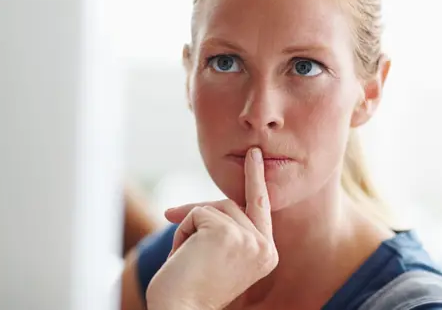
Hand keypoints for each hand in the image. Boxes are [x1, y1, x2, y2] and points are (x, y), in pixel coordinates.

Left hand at [145, 148, 277, 309]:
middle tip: (174, 227)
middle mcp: (264, 247)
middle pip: (230, 204)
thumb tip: (201, 208)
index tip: (254, 153)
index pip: (260, 207)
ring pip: (212, 208)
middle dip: (198, 214)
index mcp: (267, 254)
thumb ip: (224, 230)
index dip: (255, 177)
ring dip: (189, 229)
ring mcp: (248, 239)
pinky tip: (183, 256)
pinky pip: (197, 213)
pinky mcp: (227, 233)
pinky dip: (182, 232)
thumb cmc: (191, 288)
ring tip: (186, 259)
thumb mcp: (218, 257)